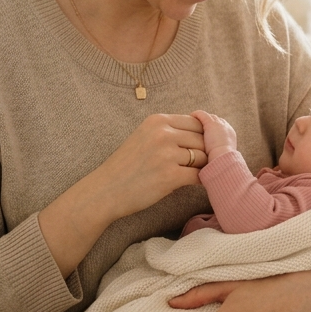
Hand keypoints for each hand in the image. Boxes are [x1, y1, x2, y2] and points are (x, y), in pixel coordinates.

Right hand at [90, 113, 208, 221]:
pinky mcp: (170, 175)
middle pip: (203, 139)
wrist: (105, 190)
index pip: (196, 122)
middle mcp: (163, 133)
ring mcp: (167, 154)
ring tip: (196, 174)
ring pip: (203, 157)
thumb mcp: (145, 136)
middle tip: (201, 164)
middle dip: (205, 153)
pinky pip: (199, 175)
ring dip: (203, 167)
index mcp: (158, 120)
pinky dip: (201, 180)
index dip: (203, 136)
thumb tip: (205, 130)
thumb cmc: (127, 166)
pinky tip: (195, 184)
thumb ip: (170, 130)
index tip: (200, 148)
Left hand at [191, 110, 237, 161]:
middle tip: (197, 125)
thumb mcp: (221, 156)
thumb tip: (209, 159)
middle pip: (216, 119)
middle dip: (207, 121)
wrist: (223, 159)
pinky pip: (202, 115)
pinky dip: (196, 115)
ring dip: (201, 118)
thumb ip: (216, 153)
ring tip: (191, 121)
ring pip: (209, 116)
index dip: (213, 127)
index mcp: (231, 135)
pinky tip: (190, 117)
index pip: (221, 126)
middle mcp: (226, 127)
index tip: (204, 131)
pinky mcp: (210, 123)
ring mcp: (218, 124)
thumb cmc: (221, 163)